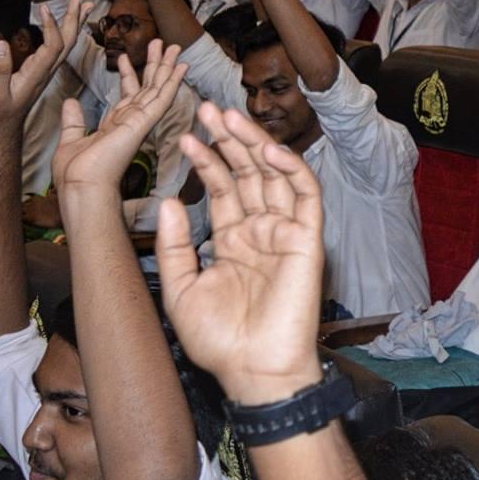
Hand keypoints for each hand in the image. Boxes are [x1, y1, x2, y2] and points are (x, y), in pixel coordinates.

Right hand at [0, 0, 83, 129]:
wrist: (2, 128)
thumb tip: (1, 44)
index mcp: (37, 74)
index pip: (53, 46)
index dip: (51, 27)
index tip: (43, 8)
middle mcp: (46, 70)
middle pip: (67, 42)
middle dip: (74, 18)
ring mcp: (46, 70)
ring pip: (66, 44)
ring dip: (74, 22)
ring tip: (81, 4)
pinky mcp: (42, 70)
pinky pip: (59, 47)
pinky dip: (64, 31)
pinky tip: (66, 22)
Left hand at [54, 39, 188, 191]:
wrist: (81, 185)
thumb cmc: (75, 172)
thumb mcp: (71, 138)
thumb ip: (74, 120)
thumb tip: (70, 101)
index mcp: (115, 126)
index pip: (126, 95)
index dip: (127, 74)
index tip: (125, 56)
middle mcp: (131, 122)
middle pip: (147, 87)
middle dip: (154, 64)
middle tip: (161, 43)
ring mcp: (140, 122)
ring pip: (158, 89)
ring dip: (167, 67)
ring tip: (175, 46)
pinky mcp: (144, 123)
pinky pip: (162, 98)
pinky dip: (173, 82)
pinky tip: (181, 67)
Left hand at [155, 103, 327, 401]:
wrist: (251, 370)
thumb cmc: (218, 341)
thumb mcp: (180, 289)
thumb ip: (175, 245)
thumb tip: (170, 200)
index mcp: (233, 242)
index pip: (222, 189)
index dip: (206, 161)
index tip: (184, 137)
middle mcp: (261, 231)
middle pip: (248, 173)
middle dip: (228, 139)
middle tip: (207, 108)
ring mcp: (285, 233)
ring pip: (274, 175)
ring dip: (253, 143)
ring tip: (227, 115)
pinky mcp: (308, 239)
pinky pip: (304, 195)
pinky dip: (290, 168)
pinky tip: (266, 148)